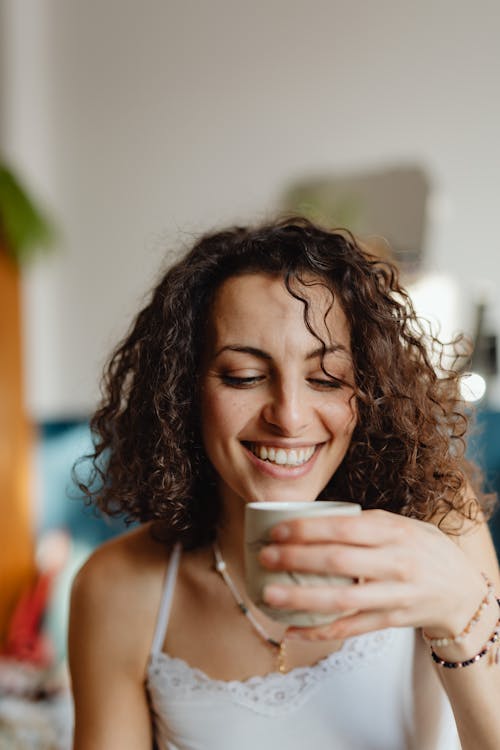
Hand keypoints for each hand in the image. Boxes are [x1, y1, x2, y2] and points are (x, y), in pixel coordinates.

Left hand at [258, 509, 486, 640]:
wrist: (462, 591)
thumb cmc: (423, 550)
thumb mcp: (402, 525)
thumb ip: (366, 522)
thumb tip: (313, 518)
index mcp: (395, 532)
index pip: (345, 528)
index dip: (308, 529)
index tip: (277, 530)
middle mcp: (396, 563)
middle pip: (339, 562)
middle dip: (296, 559)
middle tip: (264, 557)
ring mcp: (394, 595)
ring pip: (342, 600)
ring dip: (302, 599)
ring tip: (269, 594)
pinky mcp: (392, 621)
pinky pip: (351, 629)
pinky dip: (319, 631)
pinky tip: (292, 630)